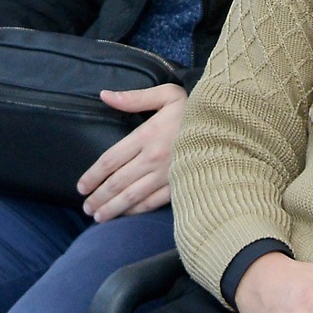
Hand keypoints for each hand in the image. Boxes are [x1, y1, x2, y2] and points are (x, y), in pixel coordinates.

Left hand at [78, 83, 186, 220]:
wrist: (231, 125)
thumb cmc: (197, 109)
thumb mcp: (167, 95)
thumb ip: (134, 98)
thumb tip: (105, 95)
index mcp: (146, 136)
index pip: (110, 160)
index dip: (92, 176)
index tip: (81, 187)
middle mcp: (153, 159)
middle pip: (117, 182)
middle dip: (98, 197)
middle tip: (86, 207)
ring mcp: (167, 175)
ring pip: (131, 197)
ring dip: (112, 208)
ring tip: (98, 217)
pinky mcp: (181, 186)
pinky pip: (153, 202)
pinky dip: (137, 210)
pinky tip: (126, 215)